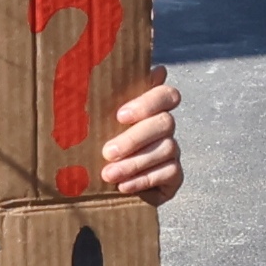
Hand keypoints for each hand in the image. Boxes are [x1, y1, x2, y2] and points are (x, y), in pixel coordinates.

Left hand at [94, 73, 185, 206]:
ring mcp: (172, 150)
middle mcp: (163, 126)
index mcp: (147, 108)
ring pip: (166, 148)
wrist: (97, 190)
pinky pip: (169, 172)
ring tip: (108, 174)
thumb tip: (97, 75)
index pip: (165, 95)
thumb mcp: (90, 126)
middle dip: (135, 138)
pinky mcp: (174, 175)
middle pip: (165, 122)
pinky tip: (123, 186)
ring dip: (135, 163)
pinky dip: (144, 179)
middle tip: (108, 152)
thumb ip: (97, 105)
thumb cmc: (91, 148)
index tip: (120, 116)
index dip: (148, 103)